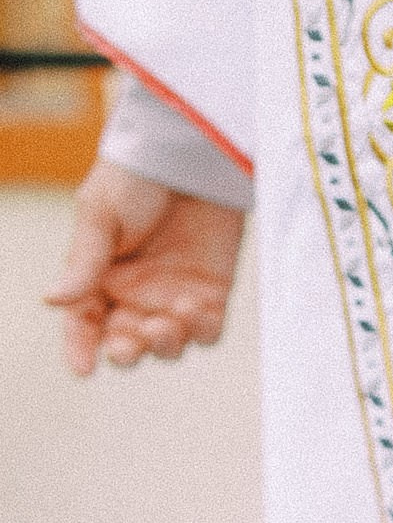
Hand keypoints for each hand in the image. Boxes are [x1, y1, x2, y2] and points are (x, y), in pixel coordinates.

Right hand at [46, 161, 244, 374]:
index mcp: (99, 276)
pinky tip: (192, 310)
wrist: (189, 152)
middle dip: (125, 351)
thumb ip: (82, 262)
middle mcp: (134, 293)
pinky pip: (206, 330)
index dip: (80, 348)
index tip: (83, 370)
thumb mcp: (99, 214)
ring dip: (163, 343)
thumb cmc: (136, 175)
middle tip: (126, 345)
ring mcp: (173, 296)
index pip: (84, 322)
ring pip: (166, 343)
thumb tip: (51, 301)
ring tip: (162, 323)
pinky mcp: (211, 294)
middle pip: (126, 341)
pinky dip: (199, 330)